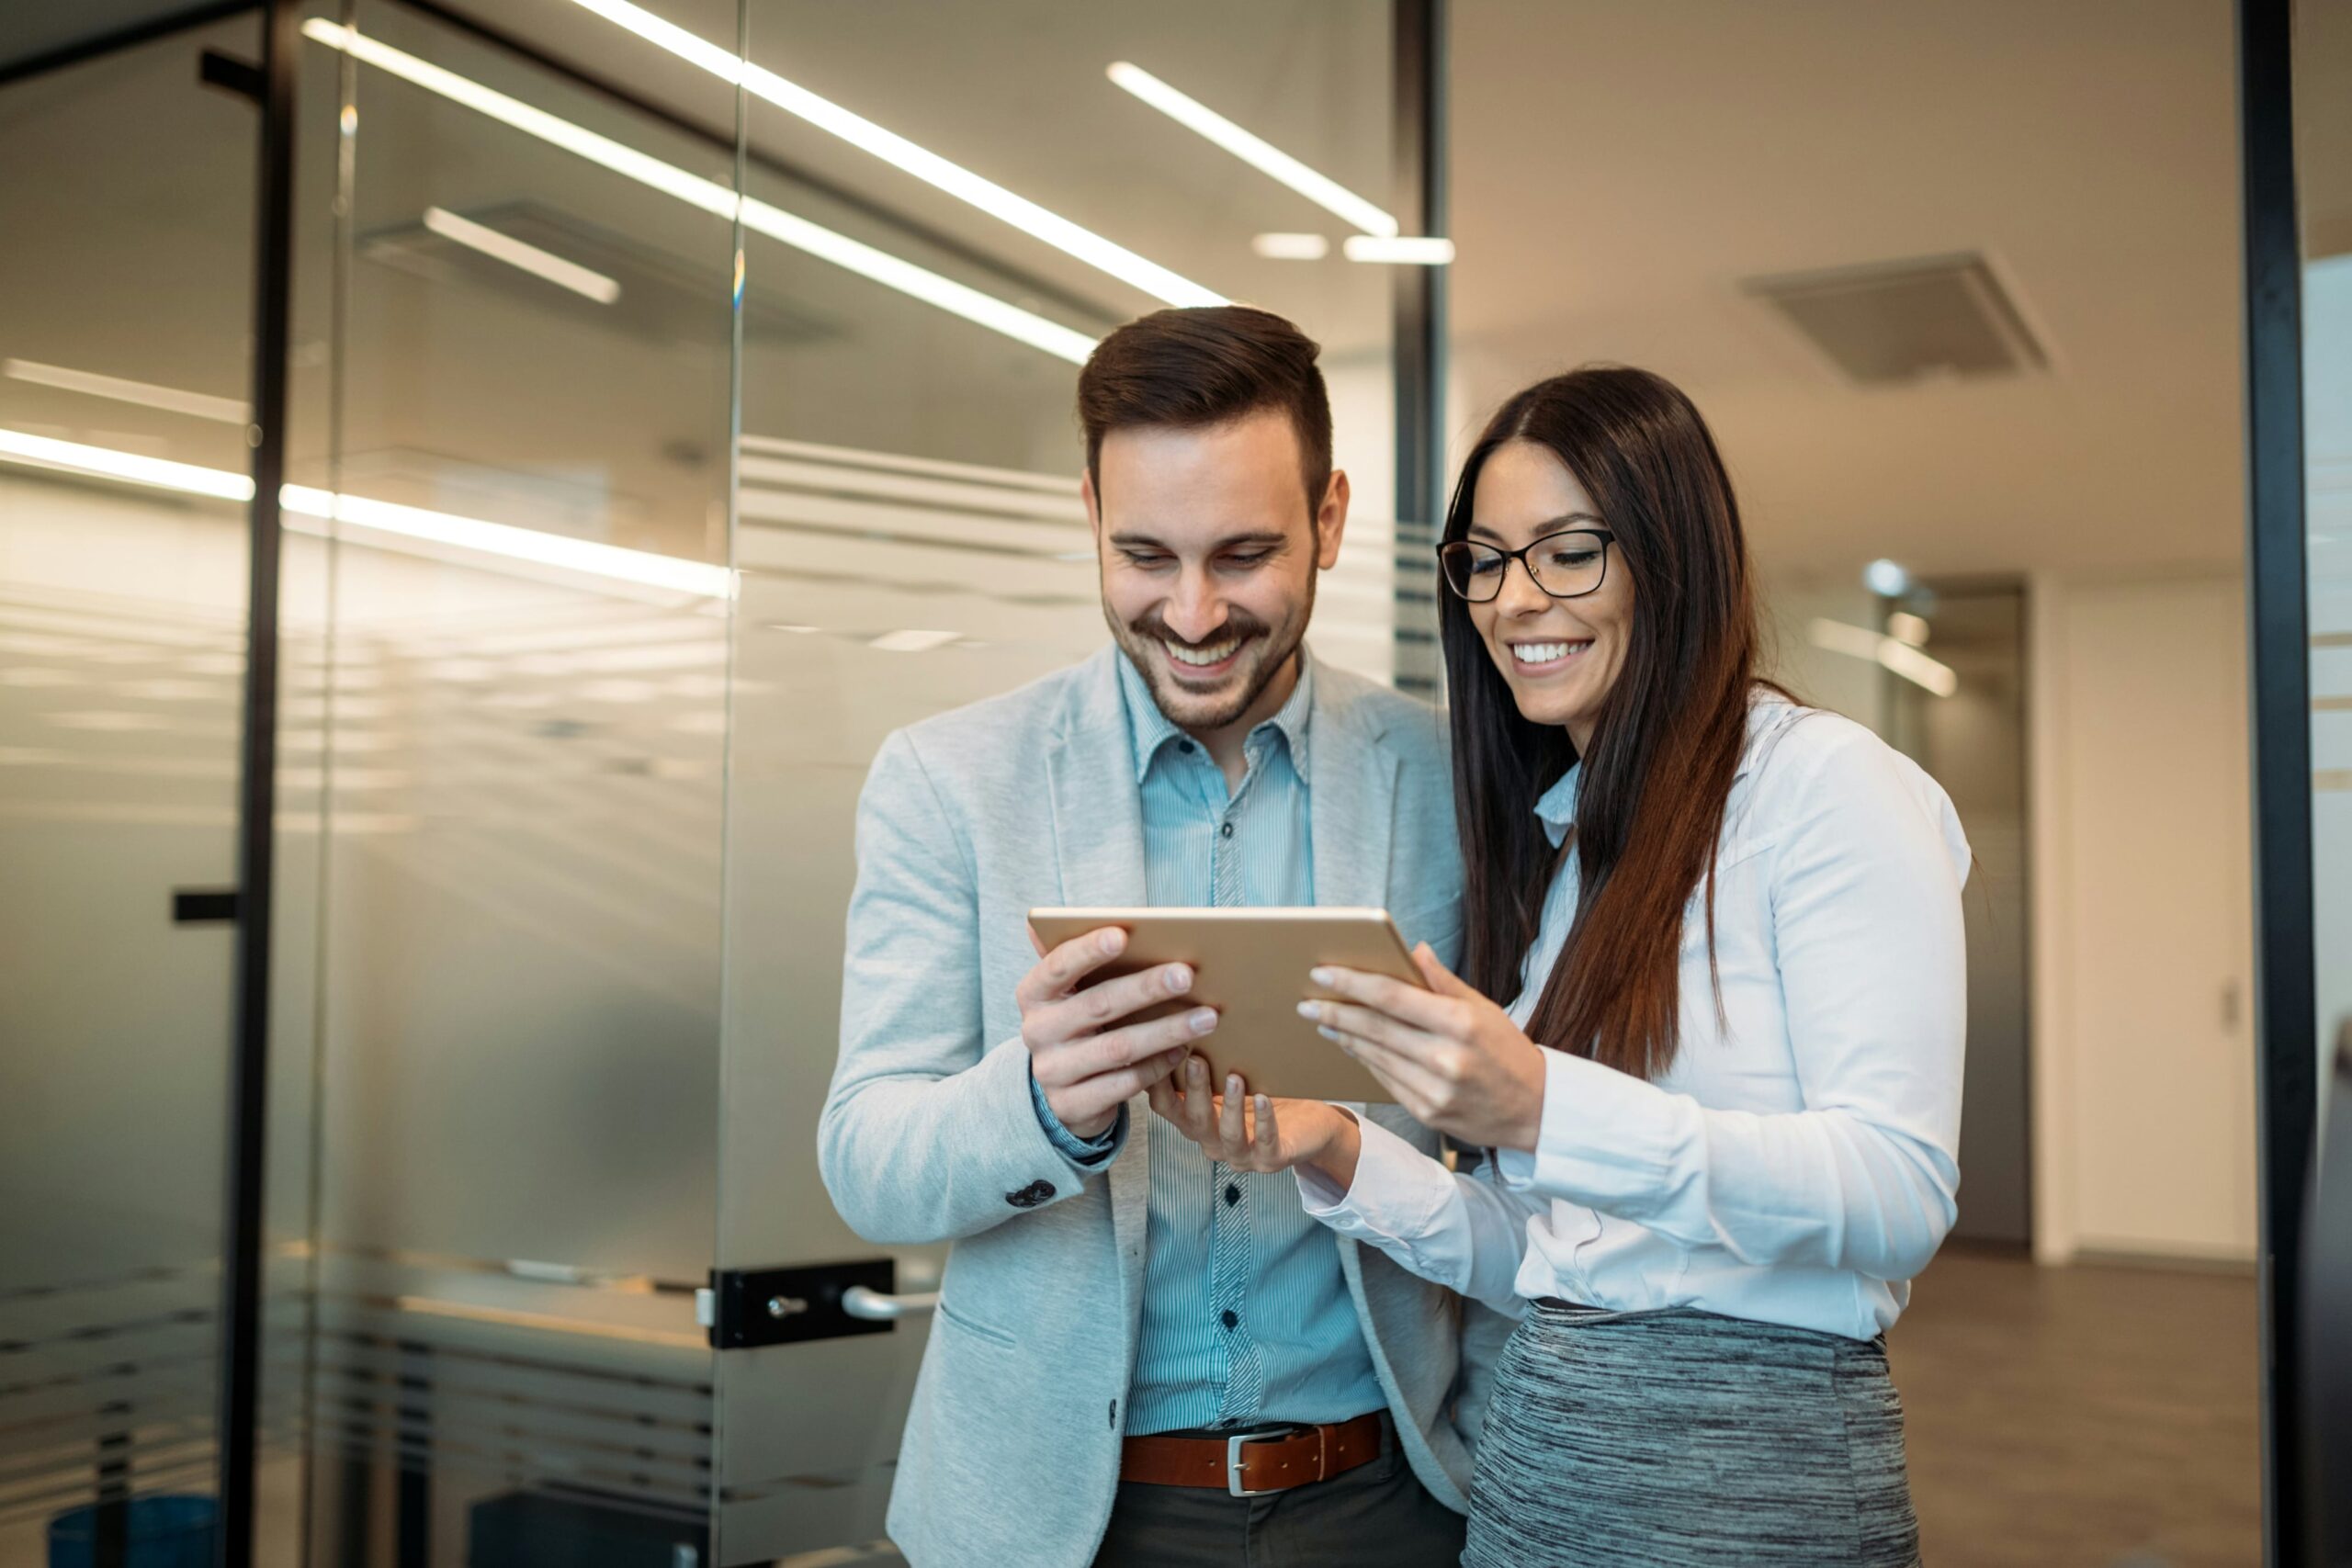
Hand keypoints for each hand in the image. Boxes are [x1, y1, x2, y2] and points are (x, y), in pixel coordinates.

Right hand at [1019, 925, 1218, 1138]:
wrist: (1061, 1092)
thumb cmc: (1077, 1025)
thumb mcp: (1067, 994)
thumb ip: (1069, 959)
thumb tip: (1040, 922)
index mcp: (1034, 995)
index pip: (1057, 966)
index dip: (1088, 950)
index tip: (1123, 934)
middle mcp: (1038, 1032)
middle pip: (1098, 1005)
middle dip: (1146, 988)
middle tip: (1186, 975)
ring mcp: (1053, 1072)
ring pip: (1119, 1048)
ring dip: (1167, 1031)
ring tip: (1207, 1017)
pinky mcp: (1073, 1105)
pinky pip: (1124, 1084)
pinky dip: (1158, 1067)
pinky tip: (1184, 1052)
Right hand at [1147, 1054, 1360, 1183]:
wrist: (1311, 1127)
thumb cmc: (1266, 1093)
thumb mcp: (1233, 1077)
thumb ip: (1210, 1061)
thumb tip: (1191, 1014)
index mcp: (1196, 1120)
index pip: (1165, 1106)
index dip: (1156, 1082)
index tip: (1158, 1051)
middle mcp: (1212, 1140)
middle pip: (1193, 1119)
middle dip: (1193, 1088)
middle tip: (1195, 1058)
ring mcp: (1241, 1154)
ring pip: (1227, 1134)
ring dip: (1229, 1106)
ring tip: (1234, 1078)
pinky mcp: (1271, 1159)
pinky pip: (1266, 1143)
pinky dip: (1264, 1121)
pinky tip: (1264, 1099)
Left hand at [1300, 944, 1547, 1150]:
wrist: (1534, 1109)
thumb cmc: (1506, 1050)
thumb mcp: (1484, 1008)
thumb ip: (1443, 981)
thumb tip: (1413, 949)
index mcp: (1460, 1023)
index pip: (1393, 997)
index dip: (1352, 983)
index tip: (1322, 973)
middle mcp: (1446, 1057)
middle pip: (1376, 1028)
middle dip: (1335, 1012)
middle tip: (1307, 1001)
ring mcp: (1435, 1089)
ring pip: (1375, 1056)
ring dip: (1344, 1036)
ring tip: (1322, 1020)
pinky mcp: (1428, 1112)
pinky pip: (1385, 1080)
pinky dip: (1364, 1060)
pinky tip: (1350, 1045)